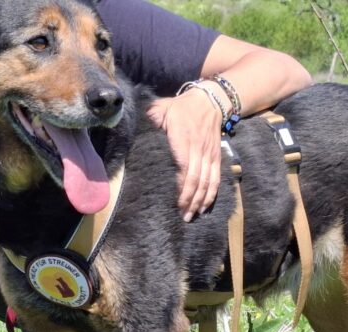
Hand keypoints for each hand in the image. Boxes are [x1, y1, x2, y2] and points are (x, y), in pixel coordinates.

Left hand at [146, 88, 223, 221]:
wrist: (210, 100)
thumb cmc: (180, 107)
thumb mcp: (161, 107)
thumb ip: (149, 119)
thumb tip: (131, 129)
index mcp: (182, 137)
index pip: (184, 165)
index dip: (181, 185)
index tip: (174, 200)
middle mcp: (198, 147)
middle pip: (195, 177)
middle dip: (189, 198)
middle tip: (181, 215)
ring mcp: (209, 153)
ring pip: (207, 180)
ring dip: (200, 200)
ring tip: (191, 215)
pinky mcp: (216, 156)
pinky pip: (216, 177)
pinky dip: (211, 193)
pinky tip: (204, 206)